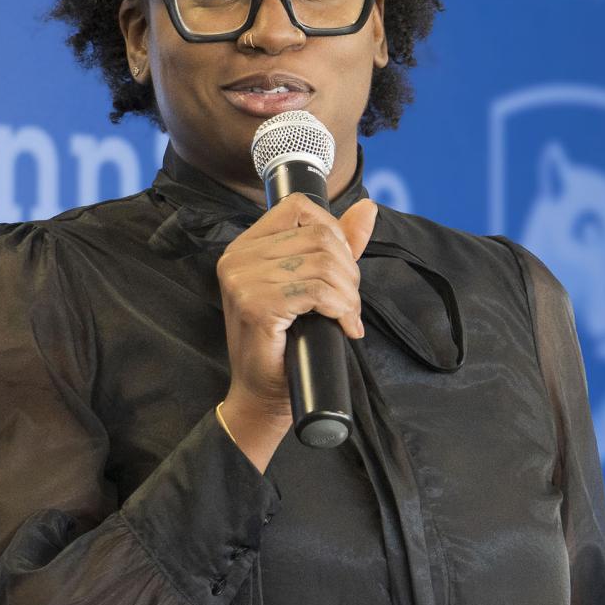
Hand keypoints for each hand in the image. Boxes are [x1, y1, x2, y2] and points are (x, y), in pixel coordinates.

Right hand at [216, 194, 376, 468]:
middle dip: (348, 270)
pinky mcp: (256, 306)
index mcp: (245, 246)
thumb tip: (367, 208)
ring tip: (346, 317)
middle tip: (349, 303)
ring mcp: (242, 281)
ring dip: (348, 294)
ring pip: (323, 264)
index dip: (334, 234)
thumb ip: (337, 245)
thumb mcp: (311, 284)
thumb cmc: (285, 343)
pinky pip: (317, 291)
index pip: (300, 208)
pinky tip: (343, 326)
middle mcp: (237, 258)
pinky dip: (341, 309)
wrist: (263, 395)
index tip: (342, 270)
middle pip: (319, 237)